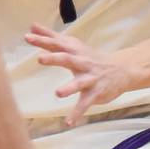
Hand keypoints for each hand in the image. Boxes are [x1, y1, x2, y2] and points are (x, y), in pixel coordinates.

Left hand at [25, 23, 139, 125]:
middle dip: (54, 59)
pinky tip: (68, 123)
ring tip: (58, 93)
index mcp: (74, 51)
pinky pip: (85, 104)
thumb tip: (32, 25)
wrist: (122, 69)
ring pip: (79, 83)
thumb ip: (51, 36)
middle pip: (67, 59)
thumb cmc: (90, 57)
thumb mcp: (72, 45)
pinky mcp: (95, 93)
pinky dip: (77, 113)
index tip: (27, 37)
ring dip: (69, 88)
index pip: (56, 44)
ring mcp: (89, 78)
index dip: (42, 41)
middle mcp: (82, 63)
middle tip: (39, 58)